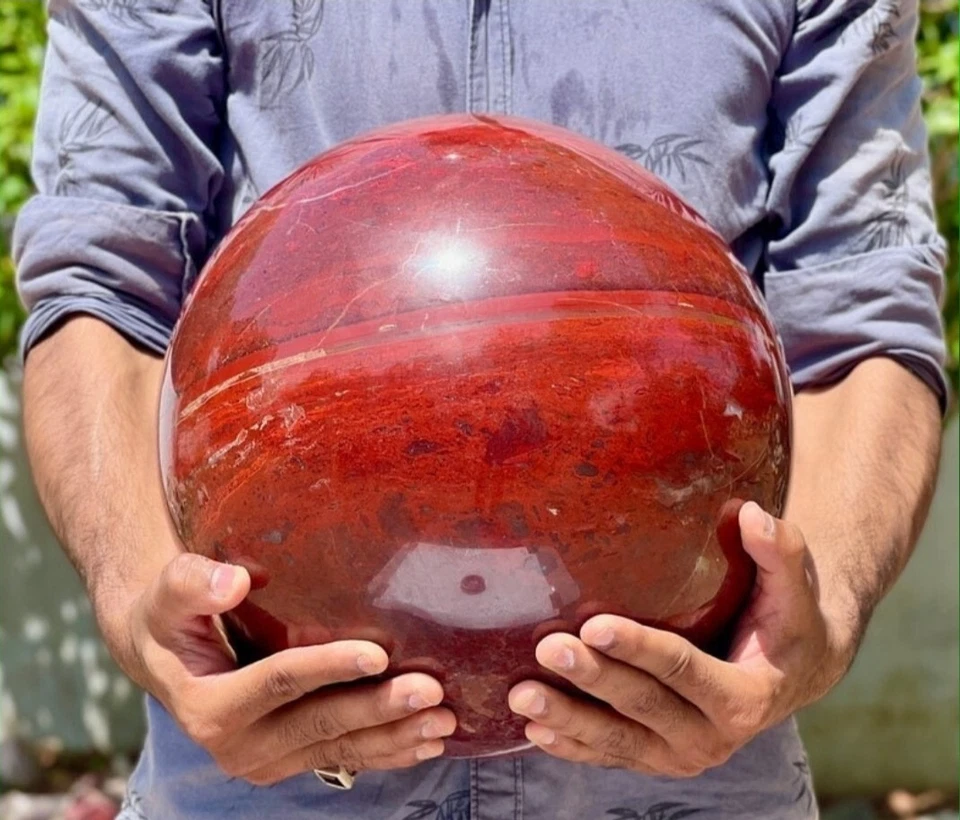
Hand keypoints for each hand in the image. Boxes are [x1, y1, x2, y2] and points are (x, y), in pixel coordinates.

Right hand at [117, 553, 455, 783]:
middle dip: (378, 709)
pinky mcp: (289, 759)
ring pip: (339, 749)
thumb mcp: (169, 593)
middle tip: (431, 692)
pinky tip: (425, 744)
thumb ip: (193, 583)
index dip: (328, 667)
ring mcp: (267, 759)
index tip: (378, 654)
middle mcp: (239, 745)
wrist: (165, 656)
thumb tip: (237, 580)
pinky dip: (386, 753)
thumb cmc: (170, 616)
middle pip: (319, 723)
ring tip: (444, 721)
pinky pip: (343, 759)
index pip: (278, 682)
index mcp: (209, 706)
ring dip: (394, 737)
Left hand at [508, 502, 852, 776]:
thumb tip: (752, 513)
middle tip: (547, 649)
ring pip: (617, 742)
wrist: (792, 672)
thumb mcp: (793, 586)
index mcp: (746, 697)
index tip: (594, 625)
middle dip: (593, 680)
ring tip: (521, 696)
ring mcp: (681, 754)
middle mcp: (713, 736)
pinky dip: (571, 746)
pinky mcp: (656, 756)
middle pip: (643, 706)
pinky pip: (608, 756)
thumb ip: (779, 551)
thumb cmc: (788, 618)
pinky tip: (532, 730)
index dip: (639, 648)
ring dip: (568, 720)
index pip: (685, 670)